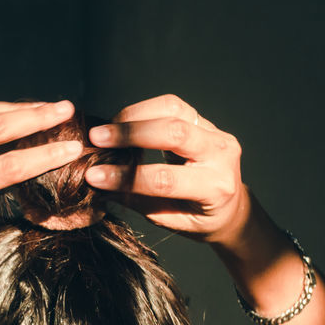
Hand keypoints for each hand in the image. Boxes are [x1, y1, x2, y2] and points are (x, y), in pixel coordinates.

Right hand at [83, 94, 250, 245]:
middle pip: (174, 133)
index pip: (165, 179)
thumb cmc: (197, 217)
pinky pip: (173, 106)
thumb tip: (97, 184)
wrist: (229, 205)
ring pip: (173, 111)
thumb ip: (137, 199)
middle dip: (131, 135)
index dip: (127, 177)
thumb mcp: (168, 218)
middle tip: (96, 139)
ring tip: (106, 129)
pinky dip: (143, 111)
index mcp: (214, 188)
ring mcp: (216, 133)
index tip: (95, 176)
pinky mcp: (205, 121)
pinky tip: (123, 122)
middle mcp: (221, 156)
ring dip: (134, 117)